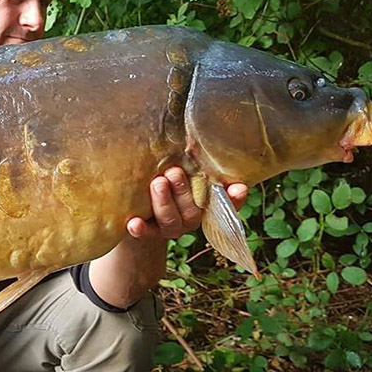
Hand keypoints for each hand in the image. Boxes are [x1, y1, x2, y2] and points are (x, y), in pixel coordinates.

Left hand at [126, 167, 247, 239]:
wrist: (139, 205)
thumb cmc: (166, 176)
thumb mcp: (182, 167)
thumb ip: (191, 159)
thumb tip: (195, 137)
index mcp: (205, 203)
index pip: (226, 204)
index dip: (234, 198)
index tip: (238, 187)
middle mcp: (190, 218)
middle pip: (192, 211)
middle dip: (183, 192)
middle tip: (174, 171)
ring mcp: (170, 227)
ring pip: (170, 220)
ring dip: (164, 202)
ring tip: (157, 182)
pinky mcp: (149, 232)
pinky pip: (145, 234)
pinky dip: (140, 229)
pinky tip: (133, 222)